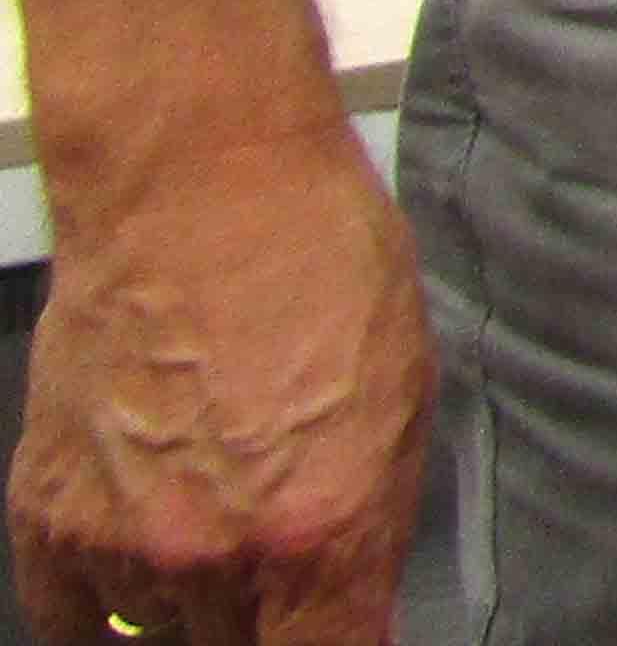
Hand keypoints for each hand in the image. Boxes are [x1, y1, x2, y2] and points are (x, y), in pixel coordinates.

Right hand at [8, 124, 433, 645]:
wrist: (200, 186)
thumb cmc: (322, 265)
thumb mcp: (403, 401)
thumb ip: (371, 532)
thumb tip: (356, 617)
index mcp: (318, 529)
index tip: (336, 640)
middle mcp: (213, 555)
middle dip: (271, 620)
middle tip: (280, 560)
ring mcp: (118, 543)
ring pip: (163, 636)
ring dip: (194, 599)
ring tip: (217, 505)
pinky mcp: (45, 518)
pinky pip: (73, 619)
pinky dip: (109, 602)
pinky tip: (144, 551)